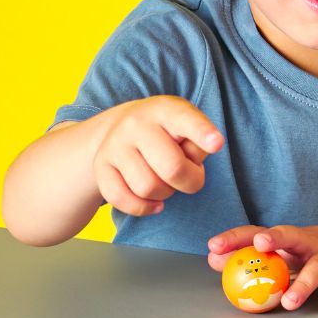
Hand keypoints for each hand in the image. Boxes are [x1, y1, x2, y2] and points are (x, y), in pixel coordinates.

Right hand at [92, 97, 223, 216]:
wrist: (122, 126)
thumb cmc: (169, 131)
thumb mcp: (188, 126)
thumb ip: (198, 143)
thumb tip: (192, 165)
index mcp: (166, 110)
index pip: (185, 120)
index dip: (202, 133)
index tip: (217, 143)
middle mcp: (136, 124)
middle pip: (172, 168)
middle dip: (191, 181)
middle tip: (192, 176)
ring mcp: (114, 145)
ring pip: (148, 188)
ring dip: (166, 194)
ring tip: (168, 181)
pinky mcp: (100, 167)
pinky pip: (122, 199)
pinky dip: (143, 207)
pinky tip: (155, 202)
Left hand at [208, 224, 317, 313]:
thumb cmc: (314, 253)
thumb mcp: (284, 254)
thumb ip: (252, 258)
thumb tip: (213, 260)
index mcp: (290, 240)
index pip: (260, 233)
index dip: (237, 238)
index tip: (215, 246)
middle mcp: (310, 243)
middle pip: (292, 235)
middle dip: (275, 238)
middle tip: (259, 245)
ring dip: (303, 284)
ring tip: (289, 302)